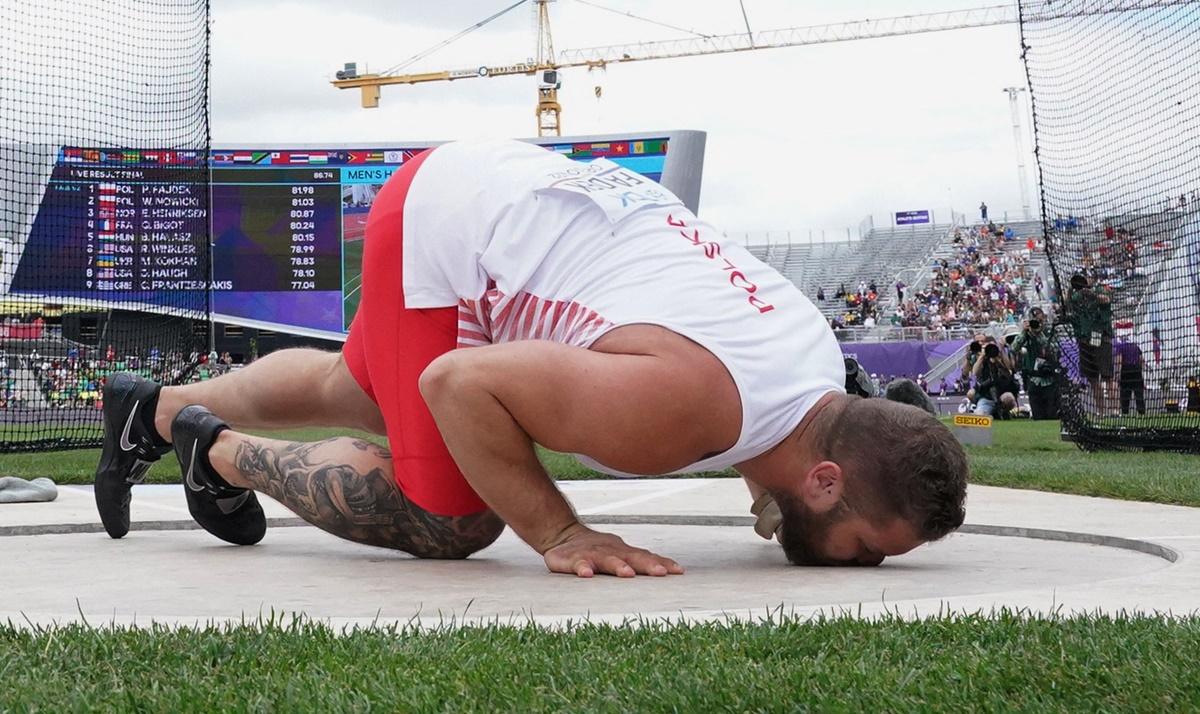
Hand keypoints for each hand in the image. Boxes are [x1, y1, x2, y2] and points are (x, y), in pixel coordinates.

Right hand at [541, 522, 683, 577]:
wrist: (562, 534)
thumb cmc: (597, 549)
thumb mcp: (619, 554)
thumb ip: (639, 561)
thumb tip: (670, 571)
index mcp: (623, 551)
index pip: (646, 557)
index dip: (662, 563)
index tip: (678, 571)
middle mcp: (611, 551)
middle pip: (632, 557)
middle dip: (647, 564)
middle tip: (661, 572)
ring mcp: (592, 554)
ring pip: (607, 559)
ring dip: (618, 566)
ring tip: (627, 574)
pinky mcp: (571, 558)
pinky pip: (578, 563)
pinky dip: (582, 567)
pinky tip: (587, 574)